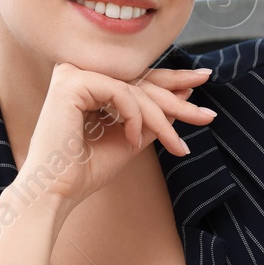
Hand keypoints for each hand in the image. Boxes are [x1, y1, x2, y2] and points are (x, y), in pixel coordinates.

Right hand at [16, 61, 215, 211]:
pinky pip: (120, 92)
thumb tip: (184, 94)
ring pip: (134, 88)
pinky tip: (133, 140)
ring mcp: (72, 74)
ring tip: (176, 146)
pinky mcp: (71, 82)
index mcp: (88, 84)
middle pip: (140, 80)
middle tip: (207, 116)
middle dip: (177, 101)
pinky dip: (133, 116)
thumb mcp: (130, 139)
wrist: (56, 191)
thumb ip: (152, 118)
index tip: (200, 84)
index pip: (136, 78)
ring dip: (162, 118)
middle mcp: (78, 73)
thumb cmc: (85, 170)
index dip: (170, 82)